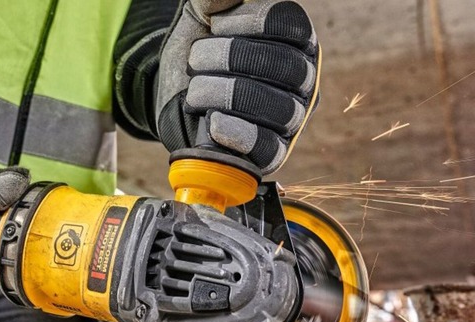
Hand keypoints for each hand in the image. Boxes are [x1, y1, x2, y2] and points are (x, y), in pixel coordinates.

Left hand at [156, 0, 319, 175]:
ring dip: (226, 94)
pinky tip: (214, 123)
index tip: (216, 25)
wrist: (172, 98)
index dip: (250, 22)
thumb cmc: (197, 55)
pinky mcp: (273, 153)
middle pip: (284, 66)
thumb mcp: (201, 17)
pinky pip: (268, 148)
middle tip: (195, 60)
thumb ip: (216, 0)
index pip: (289, 25)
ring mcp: (292, 120)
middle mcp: (302, 80)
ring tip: (195, 91)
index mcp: (295, 41)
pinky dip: (239, 134)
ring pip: (278, 108)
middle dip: (230, 58)